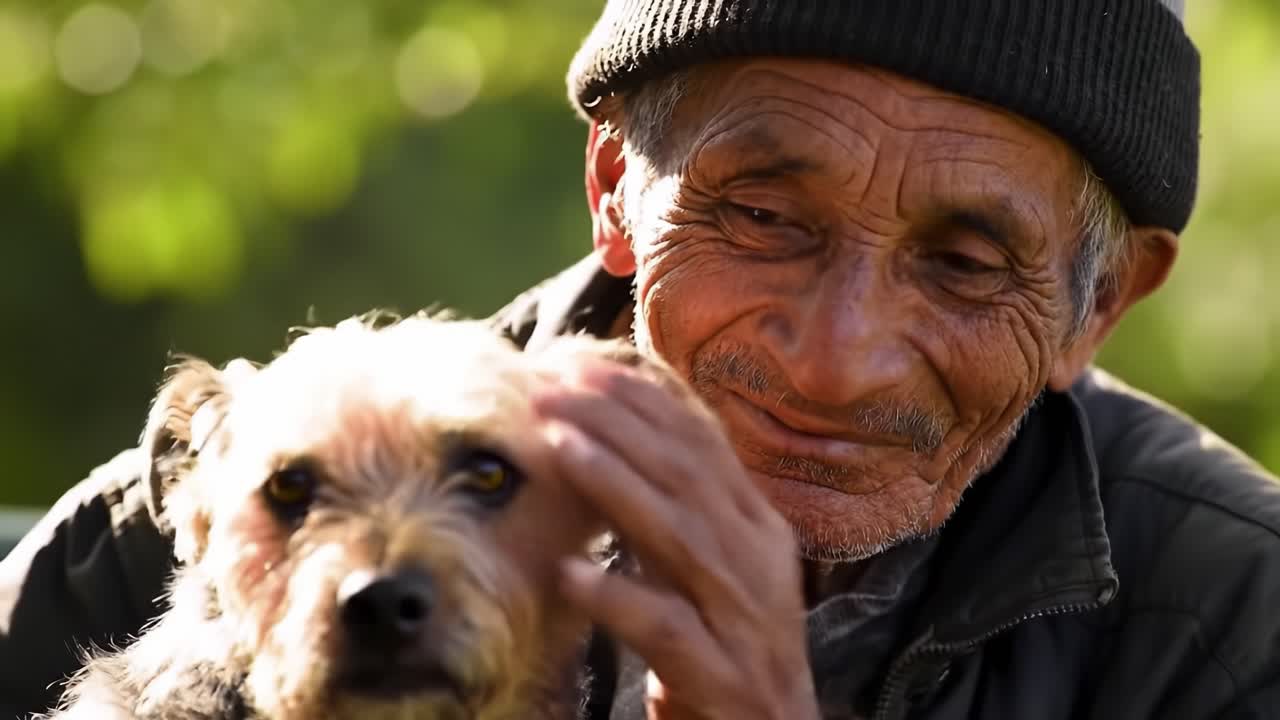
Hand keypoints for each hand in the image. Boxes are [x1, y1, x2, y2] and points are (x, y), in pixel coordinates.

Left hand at [532, 357, 818, 719]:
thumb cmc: (728, 640)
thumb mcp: (710, 563)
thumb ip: (677, 506)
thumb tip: (614, 436)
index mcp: (755, 524)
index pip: (700, 441)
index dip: (641, 398)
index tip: (581, 364)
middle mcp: (756, 558)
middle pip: (686, 472)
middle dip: (616, 422)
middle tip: (551, 388)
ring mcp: (743, 616)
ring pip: (678, 535)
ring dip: (615, 485)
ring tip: (557, 447)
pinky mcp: (720, 673)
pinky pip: (666, 627)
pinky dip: (617, 597)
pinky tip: (568, 574)